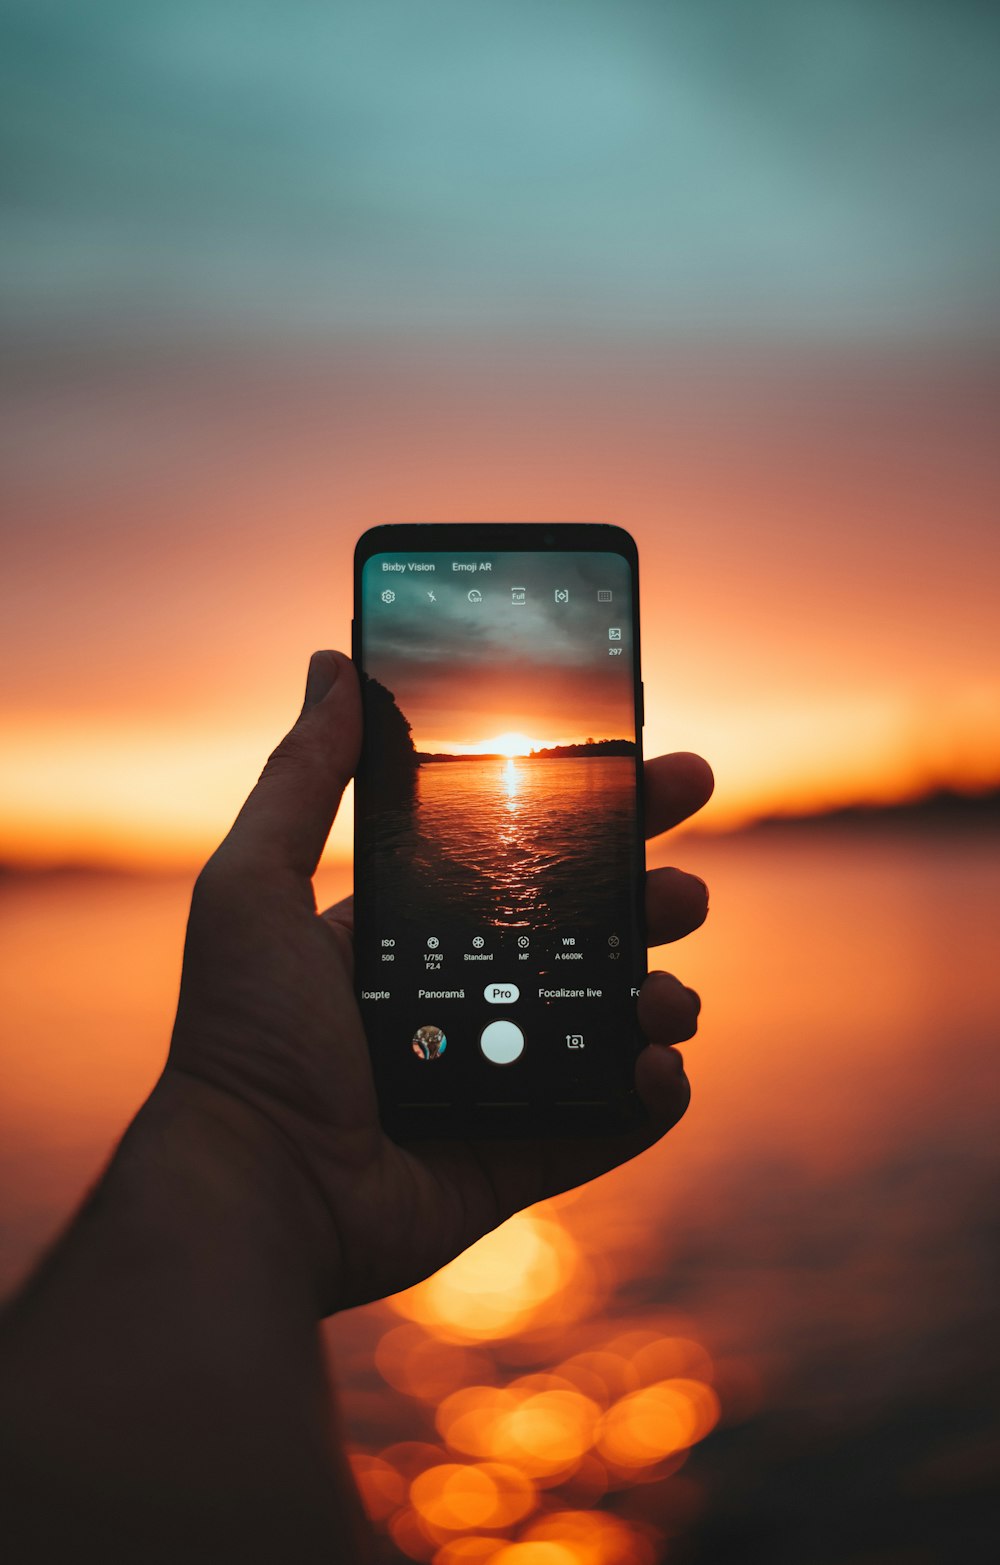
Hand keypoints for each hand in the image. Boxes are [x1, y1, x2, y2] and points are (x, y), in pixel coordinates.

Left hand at [167, 650, 712, 1313]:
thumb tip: (331, 663)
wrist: (253, 1187)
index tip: (651, 772)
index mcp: (415, 936)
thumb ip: (299, 779)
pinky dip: (653, 1094)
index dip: (593, 817)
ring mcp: (502, 1079)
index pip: (521, 860)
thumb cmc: (243, 1038)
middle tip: (689, 881)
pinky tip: (656, 1064)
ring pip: (612, 1023)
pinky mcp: (525, 1151)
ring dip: (662, 993)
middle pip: (586, 936)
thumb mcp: (254, 886)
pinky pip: (614, 1120)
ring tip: (667, 986)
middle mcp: (466, 1001)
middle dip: (650, 899)